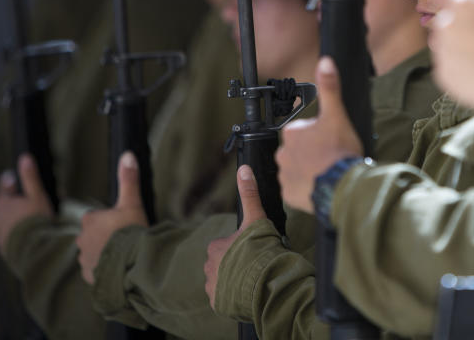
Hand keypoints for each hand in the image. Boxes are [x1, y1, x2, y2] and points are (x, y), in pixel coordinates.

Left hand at [0, 153, 53, 254]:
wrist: (34, 250)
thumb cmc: (36, 220)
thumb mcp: (36, 195)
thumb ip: (30, 177)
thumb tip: (24, 157)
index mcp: (3, 203)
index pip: (3, 189)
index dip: (10, 183)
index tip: (14, 179)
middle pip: (2, 206)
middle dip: (12, 202)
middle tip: (25, 201)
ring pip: (4, 221)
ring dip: (12, 219)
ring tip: (26, 220)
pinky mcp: (3, 246)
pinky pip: (7, 236)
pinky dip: (14, 233)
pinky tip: (25, 234)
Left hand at [76, 151, 148, 284]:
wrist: (131, 264)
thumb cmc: (131, 231)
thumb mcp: (132, 203)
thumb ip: (128, 179)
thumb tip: (127, 154)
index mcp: (89, 221)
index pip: (95, 218)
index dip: (109, 221)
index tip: (122, 225)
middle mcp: (81, 240)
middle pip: (92, 236)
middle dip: (104, 238)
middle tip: (123, 240)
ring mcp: (83, 260)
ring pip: (92, 254)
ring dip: (103, 254)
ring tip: (121, 256)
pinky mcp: (88, 276)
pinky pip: (94, 271)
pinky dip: (103, 270)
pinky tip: (117, 269)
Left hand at [204, 165, 266, 309]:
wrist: (265, 284)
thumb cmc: (260, 250)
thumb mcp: (257, 219)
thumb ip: (250, 194)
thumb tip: (244, 168)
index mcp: (215, 248)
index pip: (225, 246)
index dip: (241, 247)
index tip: (254, 250)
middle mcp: (209, 269)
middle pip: (223, 264)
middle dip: (236, 265)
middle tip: (255, 265)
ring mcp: (213, 288)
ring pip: (223, 282)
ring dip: (236, 281)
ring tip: (254, 280)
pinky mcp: (219, 304)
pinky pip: (225, 299)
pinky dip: (235, 297)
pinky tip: (249, 293)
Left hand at [276, 57, 362, 212]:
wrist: (343, 187)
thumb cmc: (340, 151)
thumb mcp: (337, 115)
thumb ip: (330, 88)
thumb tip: (325, 61)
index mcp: (292, 133)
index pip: (302, 131)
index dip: (317, 136)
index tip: (330, 142)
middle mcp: (283, 154)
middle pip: (297, 150)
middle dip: (310, 154)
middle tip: (329, 158)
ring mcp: (285, 176)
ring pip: (296, 169)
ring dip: (308, 171)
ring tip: (326, 173)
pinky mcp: (289, 195)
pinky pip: (295, 189)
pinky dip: (305, 188)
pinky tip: (320, 186)